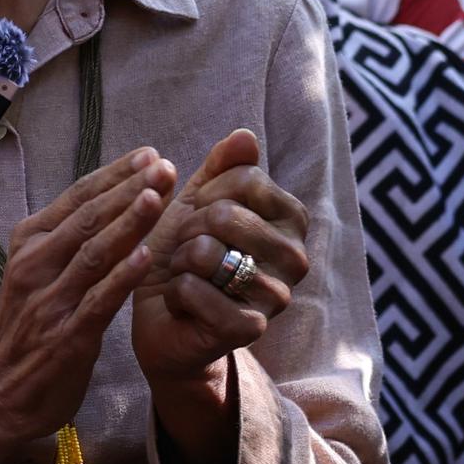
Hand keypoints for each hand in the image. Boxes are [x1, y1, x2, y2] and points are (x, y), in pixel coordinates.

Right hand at [0, 144, 176, 463]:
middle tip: (165, 165)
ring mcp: (50, 301)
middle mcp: (35, 265)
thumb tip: (109, 197)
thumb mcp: (35, 272)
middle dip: (129, 189)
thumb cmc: (26, 328)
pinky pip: (98, 301)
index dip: (115, 175)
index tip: (150, 154)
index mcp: (29, 243)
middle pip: (87, 218)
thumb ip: (65, 238)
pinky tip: (146, 256)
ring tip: (159, 196)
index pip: (76, 198)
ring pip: (93, 253)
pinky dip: (122, 277)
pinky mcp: (66, 337)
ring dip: (129, 222)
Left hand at [128, 131, 307, 388]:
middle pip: (225, 213)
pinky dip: (176, 292)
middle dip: (188, 230)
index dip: (205, 195)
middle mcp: (296, 257)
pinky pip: (196, 289)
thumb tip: (244, 135)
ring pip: (207, 252)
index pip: (245, 178)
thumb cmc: (186, 257)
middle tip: (190, 253)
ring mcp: (278, 295)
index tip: (200, 219)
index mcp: (291, 220)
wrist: (167, 322)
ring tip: (189, 276)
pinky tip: (184, 303)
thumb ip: (221, 169)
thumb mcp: (197, 203)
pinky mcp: (252, 328)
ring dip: (181, 262)